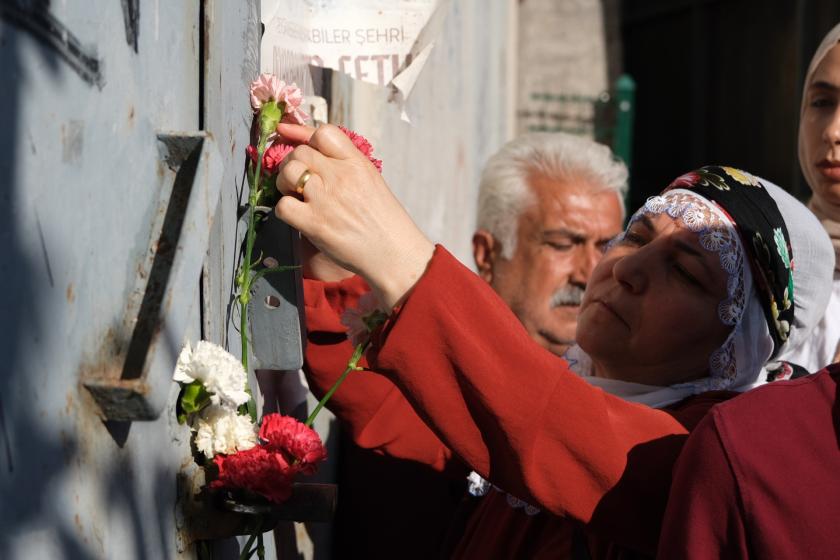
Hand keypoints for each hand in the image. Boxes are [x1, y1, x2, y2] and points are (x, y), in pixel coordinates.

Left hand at [274, 123, 434, 307]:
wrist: (395, 253)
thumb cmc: (383, 219)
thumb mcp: (370, 180)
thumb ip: (344, 161)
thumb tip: (313, 140)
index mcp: (357, 163)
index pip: (323, 132)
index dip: (308, 140)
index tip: (307, 154)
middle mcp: (341, 176)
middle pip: (299, 152)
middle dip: (293, 165)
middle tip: (301, 183)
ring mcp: (327, 198)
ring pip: (288, 173)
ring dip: (285, 184)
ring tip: (297, 197)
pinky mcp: (315, 223)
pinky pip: (283, 205)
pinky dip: (286, 211)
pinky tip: (299, 217)